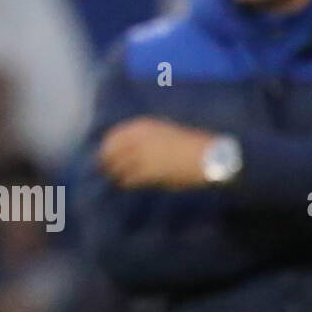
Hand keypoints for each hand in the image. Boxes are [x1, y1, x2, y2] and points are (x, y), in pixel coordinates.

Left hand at [98, 117, 215, 189]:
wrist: (208, 155)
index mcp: (142, 127)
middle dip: (106, 162)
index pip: (113, 136)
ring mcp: (142, 156)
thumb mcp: (164, 131)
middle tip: (104, 170)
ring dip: (114, 174)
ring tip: (114, 179)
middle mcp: (139, 139)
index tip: (105, 155)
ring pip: (117, 167)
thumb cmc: (188, 144)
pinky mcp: (148, 172)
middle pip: (110, 152)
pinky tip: (126, 185)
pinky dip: (125, 183)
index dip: (107, 147)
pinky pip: (128, 179)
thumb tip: (127, 148)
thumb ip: (145, 137)